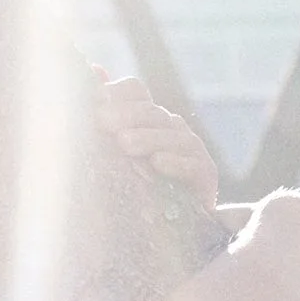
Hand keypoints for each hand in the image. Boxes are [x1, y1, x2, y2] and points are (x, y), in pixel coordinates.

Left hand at [95, 76, 218, 210]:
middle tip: (102, 122)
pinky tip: (157, 164)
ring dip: (148, 138)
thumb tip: (93, 69)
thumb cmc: (130, 189)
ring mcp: (191, 150)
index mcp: (146, 117)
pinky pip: (194, 164)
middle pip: (151, 111)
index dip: (116, 93)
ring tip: (124, 145)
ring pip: (173, 134)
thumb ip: (104, 115)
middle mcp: (170, 127)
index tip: (93, 103)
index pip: (135, 91)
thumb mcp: (108, 155)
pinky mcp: (206, 175)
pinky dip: (176, 162)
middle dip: (126, 115)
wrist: (162, 231)